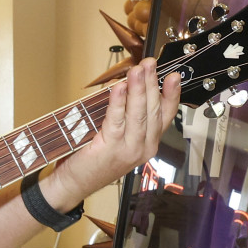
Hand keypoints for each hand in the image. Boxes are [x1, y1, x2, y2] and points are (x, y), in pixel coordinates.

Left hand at [41, 59, 182, 205]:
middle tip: (150, 63)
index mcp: (148, 144)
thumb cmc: (92, 159)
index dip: (171, 95)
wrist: (73, 184)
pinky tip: (119, 88)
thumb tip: (126, 85)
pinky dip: (118, 103)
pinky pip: (117, 121)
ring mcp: (129, 150)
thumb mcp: (116, 137)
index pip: (165, 116)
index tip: (174, 75)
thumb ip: (125, 116)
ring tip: (138, 70)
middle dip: (152, 83)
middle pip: (153, 111)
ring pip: (139, 114)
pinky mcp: (111, 149)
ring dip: (138, 89)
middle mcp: (143, 148)